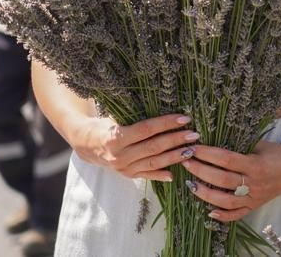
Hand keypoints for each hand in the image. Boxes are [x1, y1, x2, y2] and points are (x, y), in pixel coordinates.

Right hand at [73, 113, 199, 182]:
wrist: (87, 145)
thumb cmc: (105, 124)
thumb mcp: (115, 116)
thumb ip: (134, 115)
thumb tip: (162, 104)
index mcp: (115, 137)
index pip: (147, 129)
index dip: (166, 123)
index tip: (185, 118)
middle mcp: (119, 155)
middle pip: (153, 147)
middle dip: (176, 140)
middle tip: (194, 134)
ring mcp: (123, 168)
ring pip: (153, 163)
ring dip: (174, 157)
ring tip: (191, 150)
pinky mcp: (127, 175)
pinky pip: (147, 175)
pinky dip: (161, 175)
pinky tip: (175, 173)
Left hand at [180, 138, 280, 221]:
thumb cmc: (278, 153)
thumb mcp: (261, 144)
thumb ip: (240, 145)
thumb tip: (213, 140)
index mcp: (255, 164)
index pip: (226, 159)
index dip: (207, 154)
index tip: (193, 147)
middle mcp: (254, 183)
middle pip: (222, 180)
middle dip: (200, 170)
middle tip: (185, 161)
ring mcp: (254, 197)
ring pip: (225, 200)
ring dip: (205, 193)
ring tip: (190, 184)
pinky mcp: (254, 206)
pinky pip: (236, 215)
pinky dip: (222, 215)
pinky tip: (208, 210)